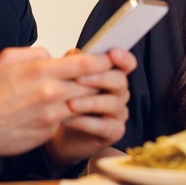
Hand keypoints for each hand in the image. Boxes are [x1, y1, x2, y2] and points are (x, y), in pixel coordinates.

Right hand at [0, 47, 113, 156]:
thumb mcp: (8, 59)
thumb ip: (35, 53)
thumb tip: (52, 55)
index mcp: (42, 71)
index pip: (86, 64)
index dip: (104, 60)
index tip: (111, 57)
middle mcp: (51, 92)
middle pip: (92, 83)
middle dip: (103, 79)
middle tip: (109, 74)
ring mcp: (53, 113)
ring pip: (86, 102)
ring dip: (92, 97)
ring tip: (93, 91)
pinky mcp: (51, 129)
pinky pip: (72, 118)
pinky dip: (77, 112)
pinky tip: (74, 108)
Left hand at [45, 48, 136, 168]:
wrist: (58, 131)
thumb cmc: (66, 101)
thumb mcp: (66, 79)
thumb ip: (73, 64)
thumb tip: (73, 54)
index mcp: (112, 75)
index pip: (126, 63)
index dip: (123, 58)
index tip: (112, 53)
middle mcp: (120, 93)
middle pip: (120, 81)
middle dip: (99, 78)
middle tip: (78, 79)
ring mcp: (119, 113)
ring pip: (113, 104)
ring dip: (90, 102)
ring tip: (69, 103)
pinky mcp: (114, 132)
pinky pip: (104, 127)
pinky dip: (85, 122)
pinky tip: (68, 120)